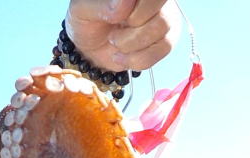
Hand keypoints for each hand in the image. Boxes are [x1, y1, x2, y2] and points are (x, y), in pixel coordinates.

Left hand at [65, 0, 180, 71]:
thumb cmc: (86, 22)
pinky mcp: (166, 40)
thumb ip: (102, 4)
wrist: (88, 48)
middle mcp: (155, 1)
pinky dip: (138, 60)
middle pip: (163, 15)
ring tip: (114, 42)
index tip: (116, 16)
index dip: (138, 10)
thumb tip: (126, 2)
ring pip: (163, 33)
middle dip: (133, 30)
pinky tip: (121, 56)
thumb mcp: (83, 10)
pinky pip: (163, 50)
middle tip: (112, 33)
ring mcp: (165, 18)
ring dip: (132, 45)